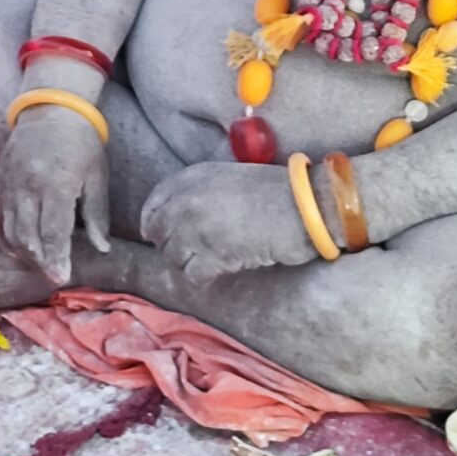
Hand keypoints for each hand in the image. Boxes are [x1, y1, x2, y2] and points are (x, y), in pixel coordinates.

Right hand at [0, 96, 108, 284]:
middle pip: (27, 236)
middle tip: (52, 277)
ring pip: (8, 230)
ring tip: (36, 265)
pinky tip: (14, 249)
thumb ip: (97, 216)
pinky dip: (1, 237)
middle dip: (39, 262)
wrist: (51, 108)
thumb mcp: (97, 177)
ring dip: (21, 253)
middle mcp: (27, 186)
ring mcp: (8, 184)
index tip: (61, 278)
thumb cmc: (81, 143)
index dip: (56, 259)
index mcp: (56, 184)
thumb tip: (102, 249)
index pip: (53, 232)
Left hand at [139, 159, 321, 280]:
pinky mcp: (211, 255)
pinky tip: (219, 272)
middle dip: (172, 245)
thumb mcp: (229, 177)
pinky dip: (203, 278)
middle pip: (158, 234)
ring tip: (211, 261)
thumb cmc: (275, 190)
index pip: (152, 204)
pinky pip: (192, 275)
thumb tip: (180, 217)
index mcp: (190, 177)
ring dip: (189, 263)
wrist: (304, 206)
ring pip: (172, 257)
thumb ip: (200, 192)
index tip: (162, 236)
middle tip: (193, 252)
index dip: (154, 223)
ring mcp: (196, 229)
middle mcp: (186, 201)